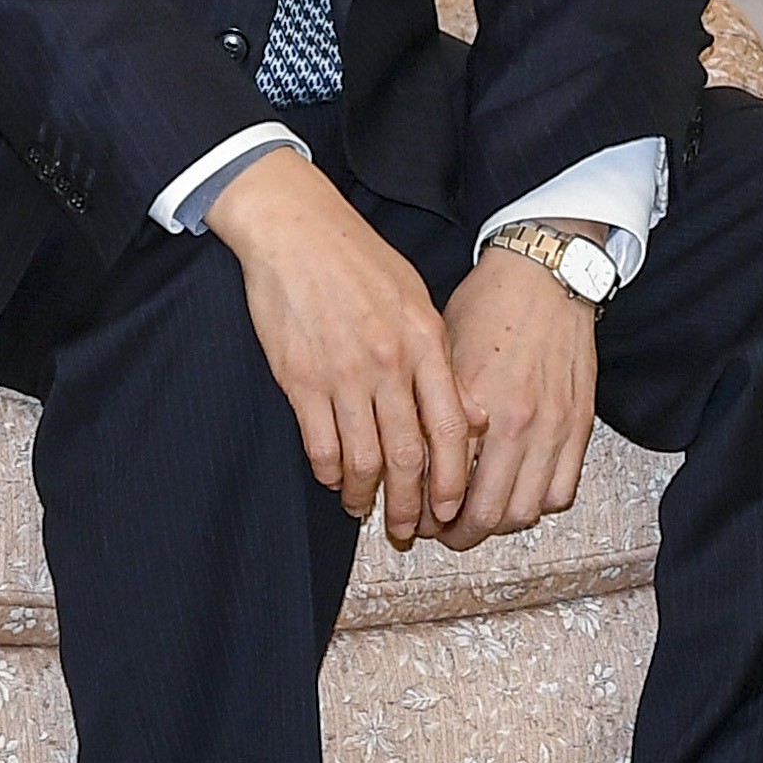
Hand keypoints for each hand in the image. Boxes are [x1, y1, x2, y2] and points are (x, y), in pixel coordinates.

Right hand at [208, 149, 473, 544]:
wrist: (297, 232)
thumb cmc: (361, 262)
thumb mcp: (417, 299)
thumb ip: (438, 357)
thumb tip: (464, 414)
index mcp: (425, 342)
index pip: (448, 427)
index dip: (452, 477)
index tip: (453, 507)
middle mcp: (388, 363)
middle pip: (406, 454)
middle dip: (411, 503)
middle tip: (410, 530)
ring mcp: (342, 374)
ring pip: (361, 458)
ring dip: (365, 495)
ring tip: (366, 511)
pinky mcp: (299, 379)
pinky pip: (320, 442)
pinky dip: (329, 470)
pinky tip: (333, 479)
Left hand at [433, 245, 599, 552]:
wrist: (545, 276)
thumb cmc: (487, 307)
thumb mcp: (442, 355)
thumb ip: (431, 411)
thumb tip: (412, 464)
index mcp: (476, 406)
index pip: (445, 488)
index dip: (426, 514)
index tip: (417, 517)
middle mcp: (518, 423)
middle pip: (486, 515)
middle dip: (458, 535)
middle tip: (443, 531)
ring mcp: (554, 426)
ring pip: (525, 511)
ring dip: (499, 524)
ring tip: (480, 516)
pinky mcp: (581, 424)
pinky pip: (562, 490)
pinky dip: (539, 503)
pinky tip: (519, 490)